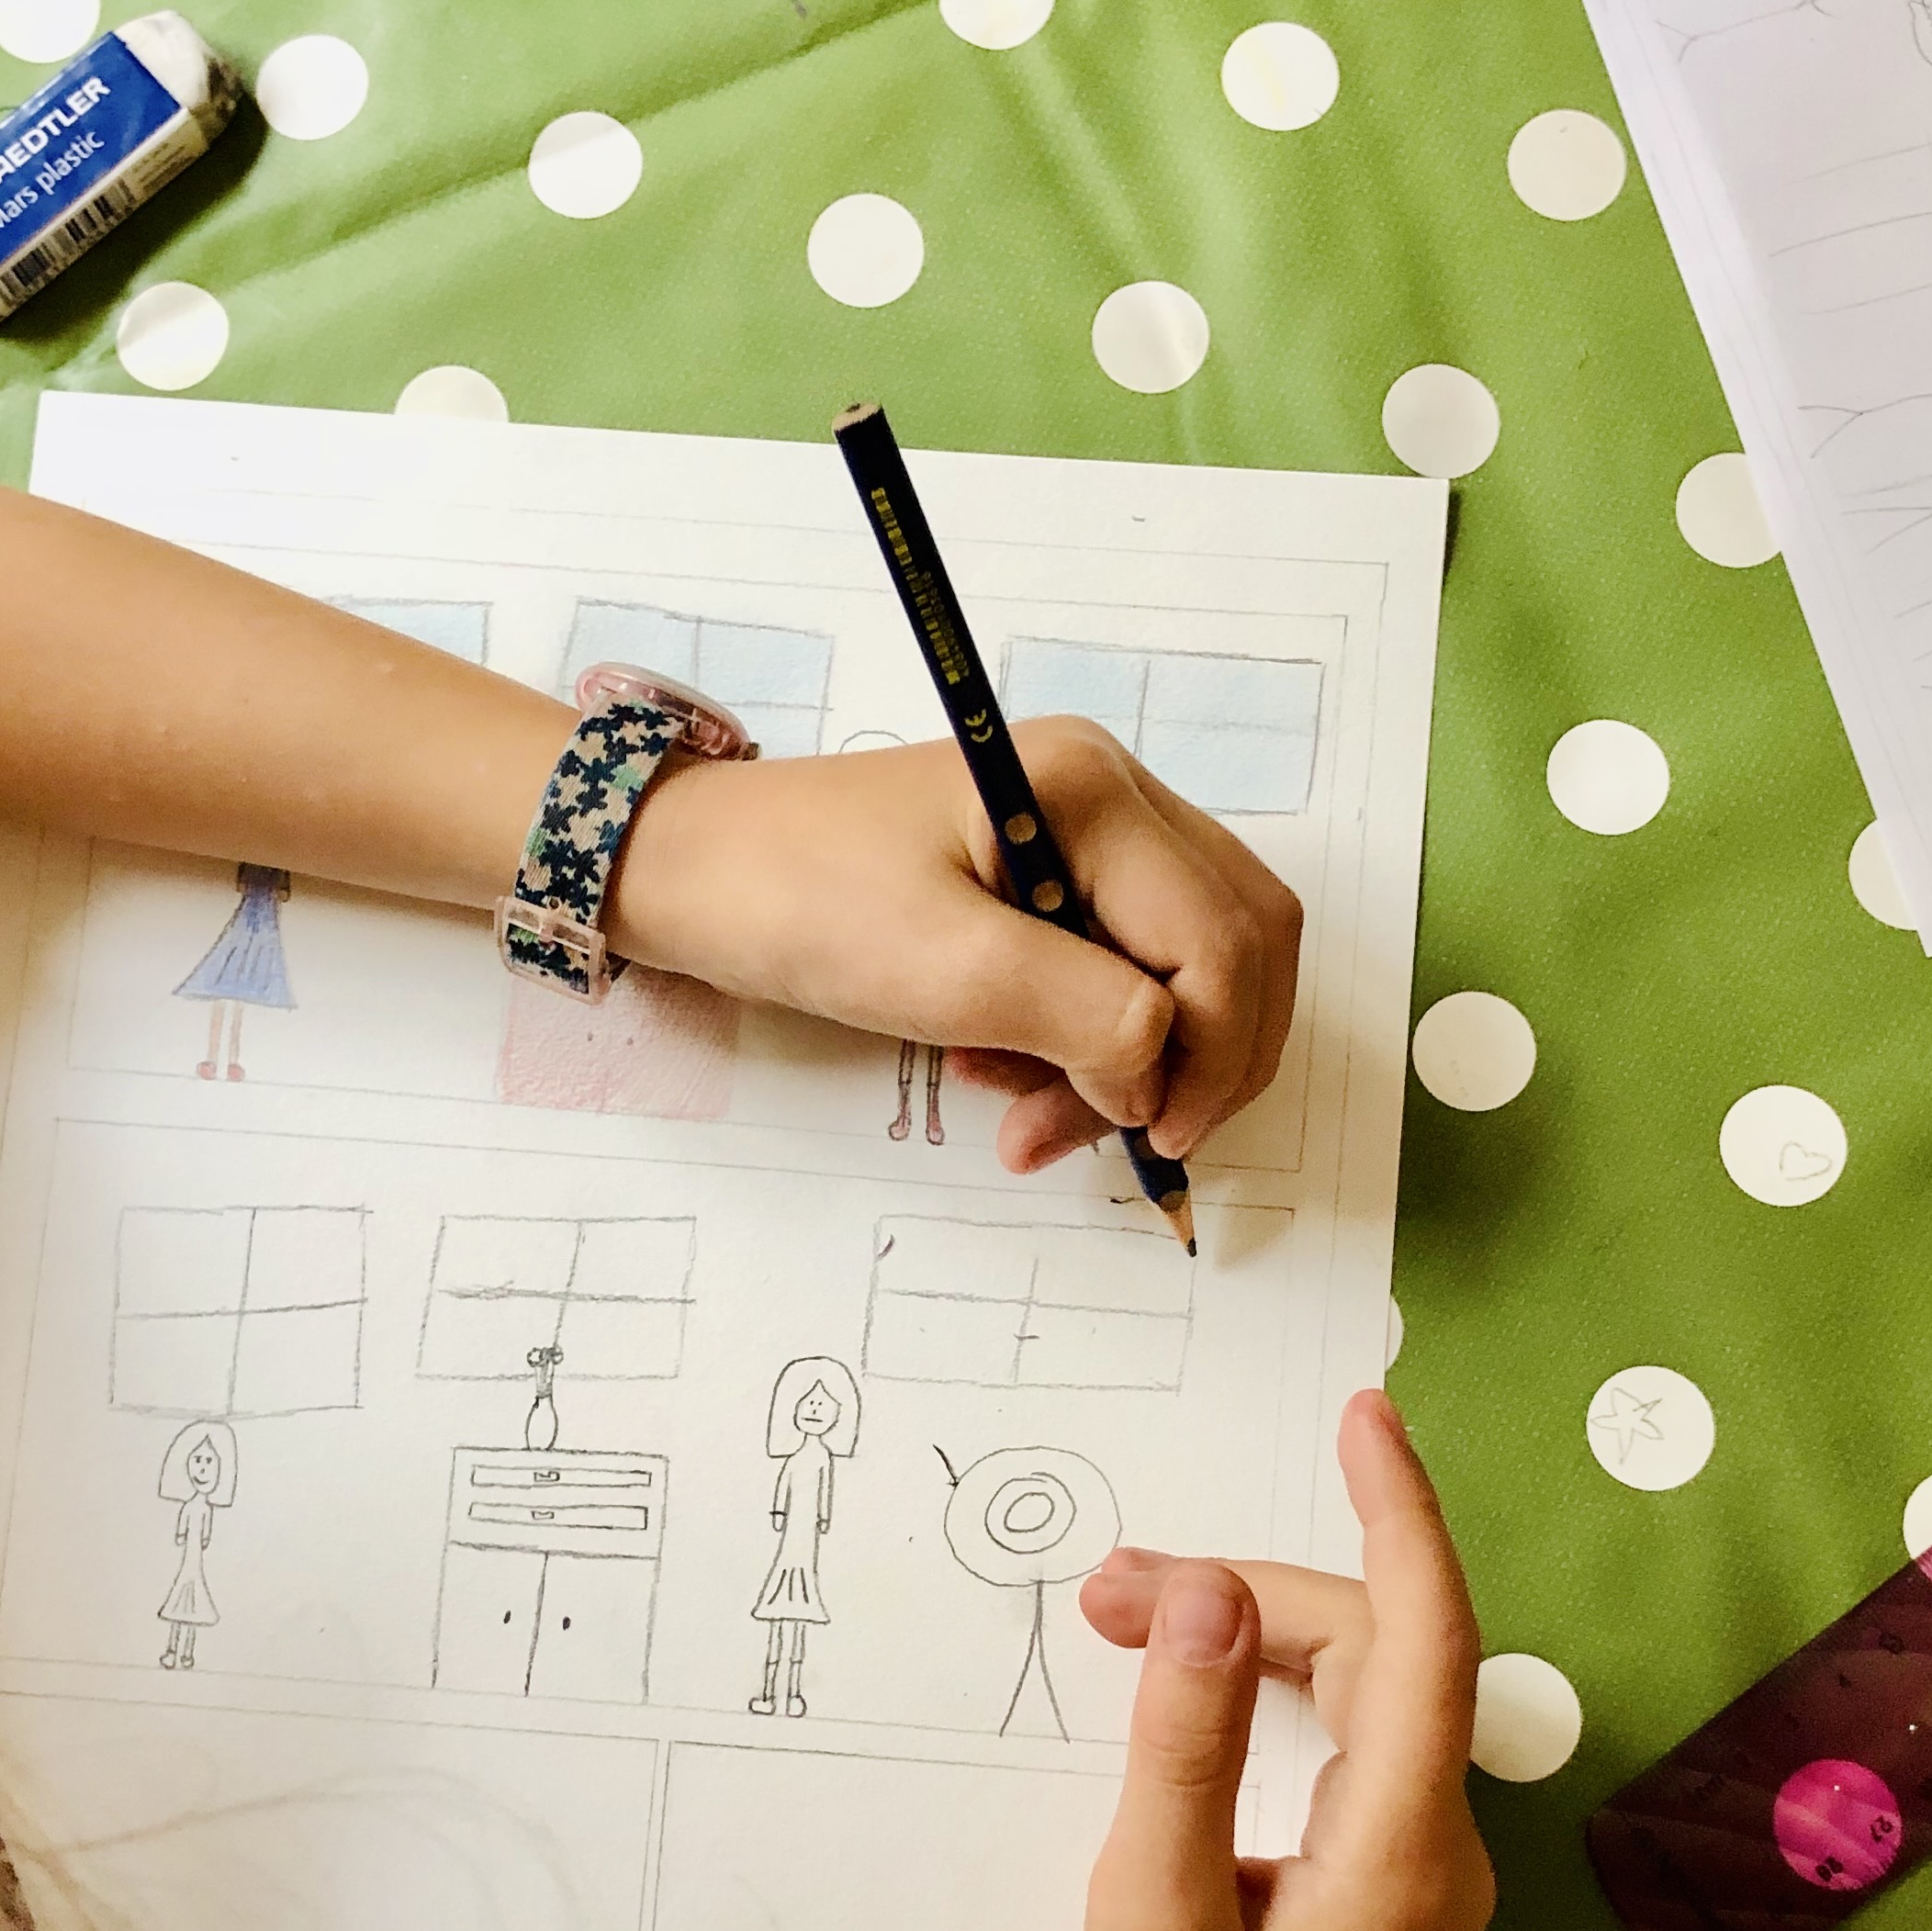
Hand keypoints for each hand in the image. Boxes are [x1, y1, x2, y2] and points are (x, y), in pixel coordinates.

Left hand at [608, 720, 1300, 1173]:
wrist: (691, 870)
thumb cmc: (797, 900)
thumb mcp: (942, 970)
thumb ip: (1082, 1018)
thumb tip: (1161, 1076)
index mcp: (1094, 791)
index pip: (1223, 937)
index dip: (1211, 1053)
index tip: (1151, 1138)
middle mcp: (1113, 796)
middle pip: (1240, 942)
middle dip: (1198, 1059)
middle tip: (1119, 1139)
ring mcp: (1090, 832)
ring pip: (1191, 967)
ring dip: (1140, 1062)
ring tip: (1030, 1114)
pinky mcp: (1057, 877)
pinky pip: (1127, 973)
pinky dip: (1092, 1043)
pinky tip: (1009, 1074)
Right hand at [1068, 1394, 1492, 1930]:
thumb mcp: (1150, 1908)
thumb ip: (1185, 1742)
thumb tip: (1211, 1596)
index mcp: (1404, 1853)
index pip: (1427, 1633)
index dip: (1399, 1511)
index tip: (1363, 1417)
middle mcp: (1437, 1853)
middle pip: (1377, 1655)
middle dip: (1251, 1593)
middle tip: (1107, 1590)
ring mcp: (1416, 1878)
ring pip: (1358, 1697)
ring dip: (1251, 1640)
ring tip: (1120, 1623)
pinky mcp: (1378, 1897)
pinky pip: (1343, 1749)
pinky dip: (1265, 1700)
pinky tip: (1188, 1696)